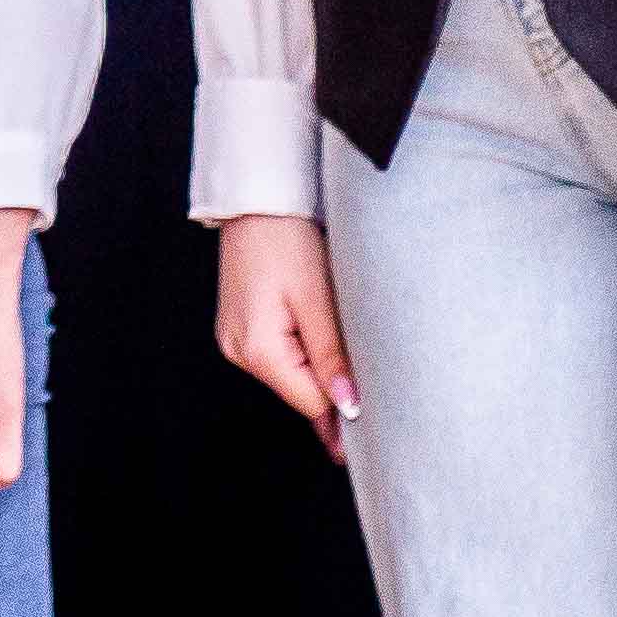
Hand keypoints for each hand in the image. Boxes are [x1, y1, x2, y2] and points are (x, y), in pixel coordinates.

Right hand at [212, 214, 354, 460]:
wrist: (257, 199)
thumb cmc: (286, 238)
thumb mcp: (317, 298)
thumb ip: (331, 357)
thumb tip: (348, 406)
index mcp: (256, 350)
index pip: (311, 404)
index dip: (347, 410)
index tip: (380, 417)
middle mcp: (239, 352)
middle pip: (300, 394)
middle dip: (335, 389)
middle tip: (374, 382)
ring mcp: (236, 340)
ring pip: (292, 376)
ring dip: (320, 368)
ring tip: (343, 342)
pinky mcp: (242, 327)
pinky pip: (280, 356)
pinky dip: (304, 353)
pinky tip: (321, 339)